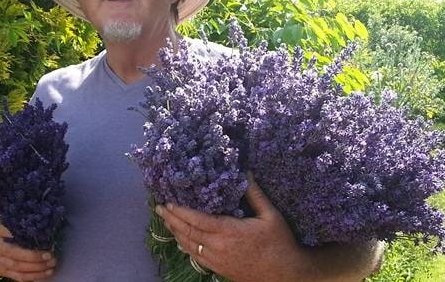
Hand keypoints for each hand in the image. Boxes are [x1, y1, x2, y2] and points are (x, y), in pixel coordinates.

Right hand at [0, 217, 56, 280]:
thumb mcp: (3, 220)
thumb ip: (15, 221)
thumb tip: (39, 217)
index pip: (9, 230)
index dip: (25, 233)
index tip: (41, 234)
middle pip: (15, 253)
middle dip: (34, 256)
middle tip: (50, 255)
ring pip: (18, 267)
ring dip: (37, 268)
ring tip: (51, 264)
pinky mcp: (1, 271)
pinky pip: (18, 276)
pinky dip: (32, 276)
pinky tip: (44, 273)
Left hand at [155, 174, 308, 281]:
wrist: (285, 275)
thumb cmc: (280, 243)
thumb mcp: (271, 216)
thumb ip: (256, 194)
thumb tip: (246, 173)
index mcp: (229, 231)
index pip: (197, 219)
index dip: (180, 211)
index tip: (168, 202)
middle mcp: (218, 247)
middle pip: (188, 232)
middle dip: (171, 220)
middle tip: (159, 209)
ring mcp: (217, 260)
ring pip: (189, 246)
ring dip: (176, 233)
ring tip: (166, 222)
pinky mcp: (220, 270)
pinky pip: (197, 258)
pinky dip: (186, 247)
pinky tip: (182, 241)